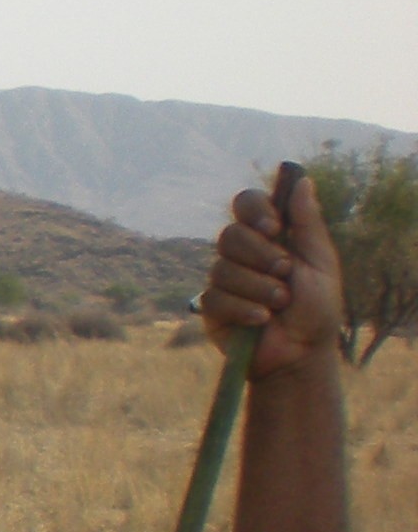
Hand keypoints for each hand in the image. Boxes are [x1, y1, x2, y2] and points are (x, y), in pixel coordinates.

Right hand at [202, 170, 345, 378]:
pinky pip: (215, 297)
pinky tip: (261, 319)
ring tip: (279, 304)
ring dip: (258, 287)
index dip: (255, 210)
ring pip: (223, 268)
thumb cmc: (316, 308)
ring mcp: (223, 280)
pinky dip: (243, 308)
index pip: (246, 203)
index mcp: (268, 237)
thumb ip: (308, 222)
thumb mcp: (320, 262)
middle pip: (230, 234)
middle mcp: (242, 254)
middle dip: (261, 255)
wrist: (301, 352)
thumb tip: (301, 179)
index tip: (275, 228)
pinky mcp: (210, 307)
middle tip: (285, 273)